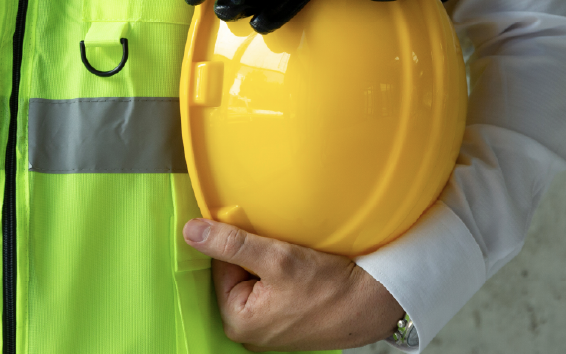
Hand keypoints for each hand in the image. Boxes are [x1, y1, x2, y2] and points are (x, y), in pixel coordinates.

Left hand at [182, 218, 403, 350]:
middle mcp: (249, 333)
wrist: (374, 305)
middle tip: (284, 248)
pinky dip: (286, 280)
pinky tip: (305, 274)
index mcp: (237, 321)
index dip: (242, 244)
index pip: (222, 266)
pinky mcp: (289, 325)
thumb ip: (232, 244)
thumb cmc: (329, 287)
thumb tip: (191, 232)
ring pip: (259, 283)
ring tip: (297, 262)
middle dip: (257, 257)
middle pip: (239, 276)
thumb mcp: (277, 258)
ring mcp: (270, 331)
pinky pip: (276, 294)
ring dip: (273, 267)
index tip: (266, 236)